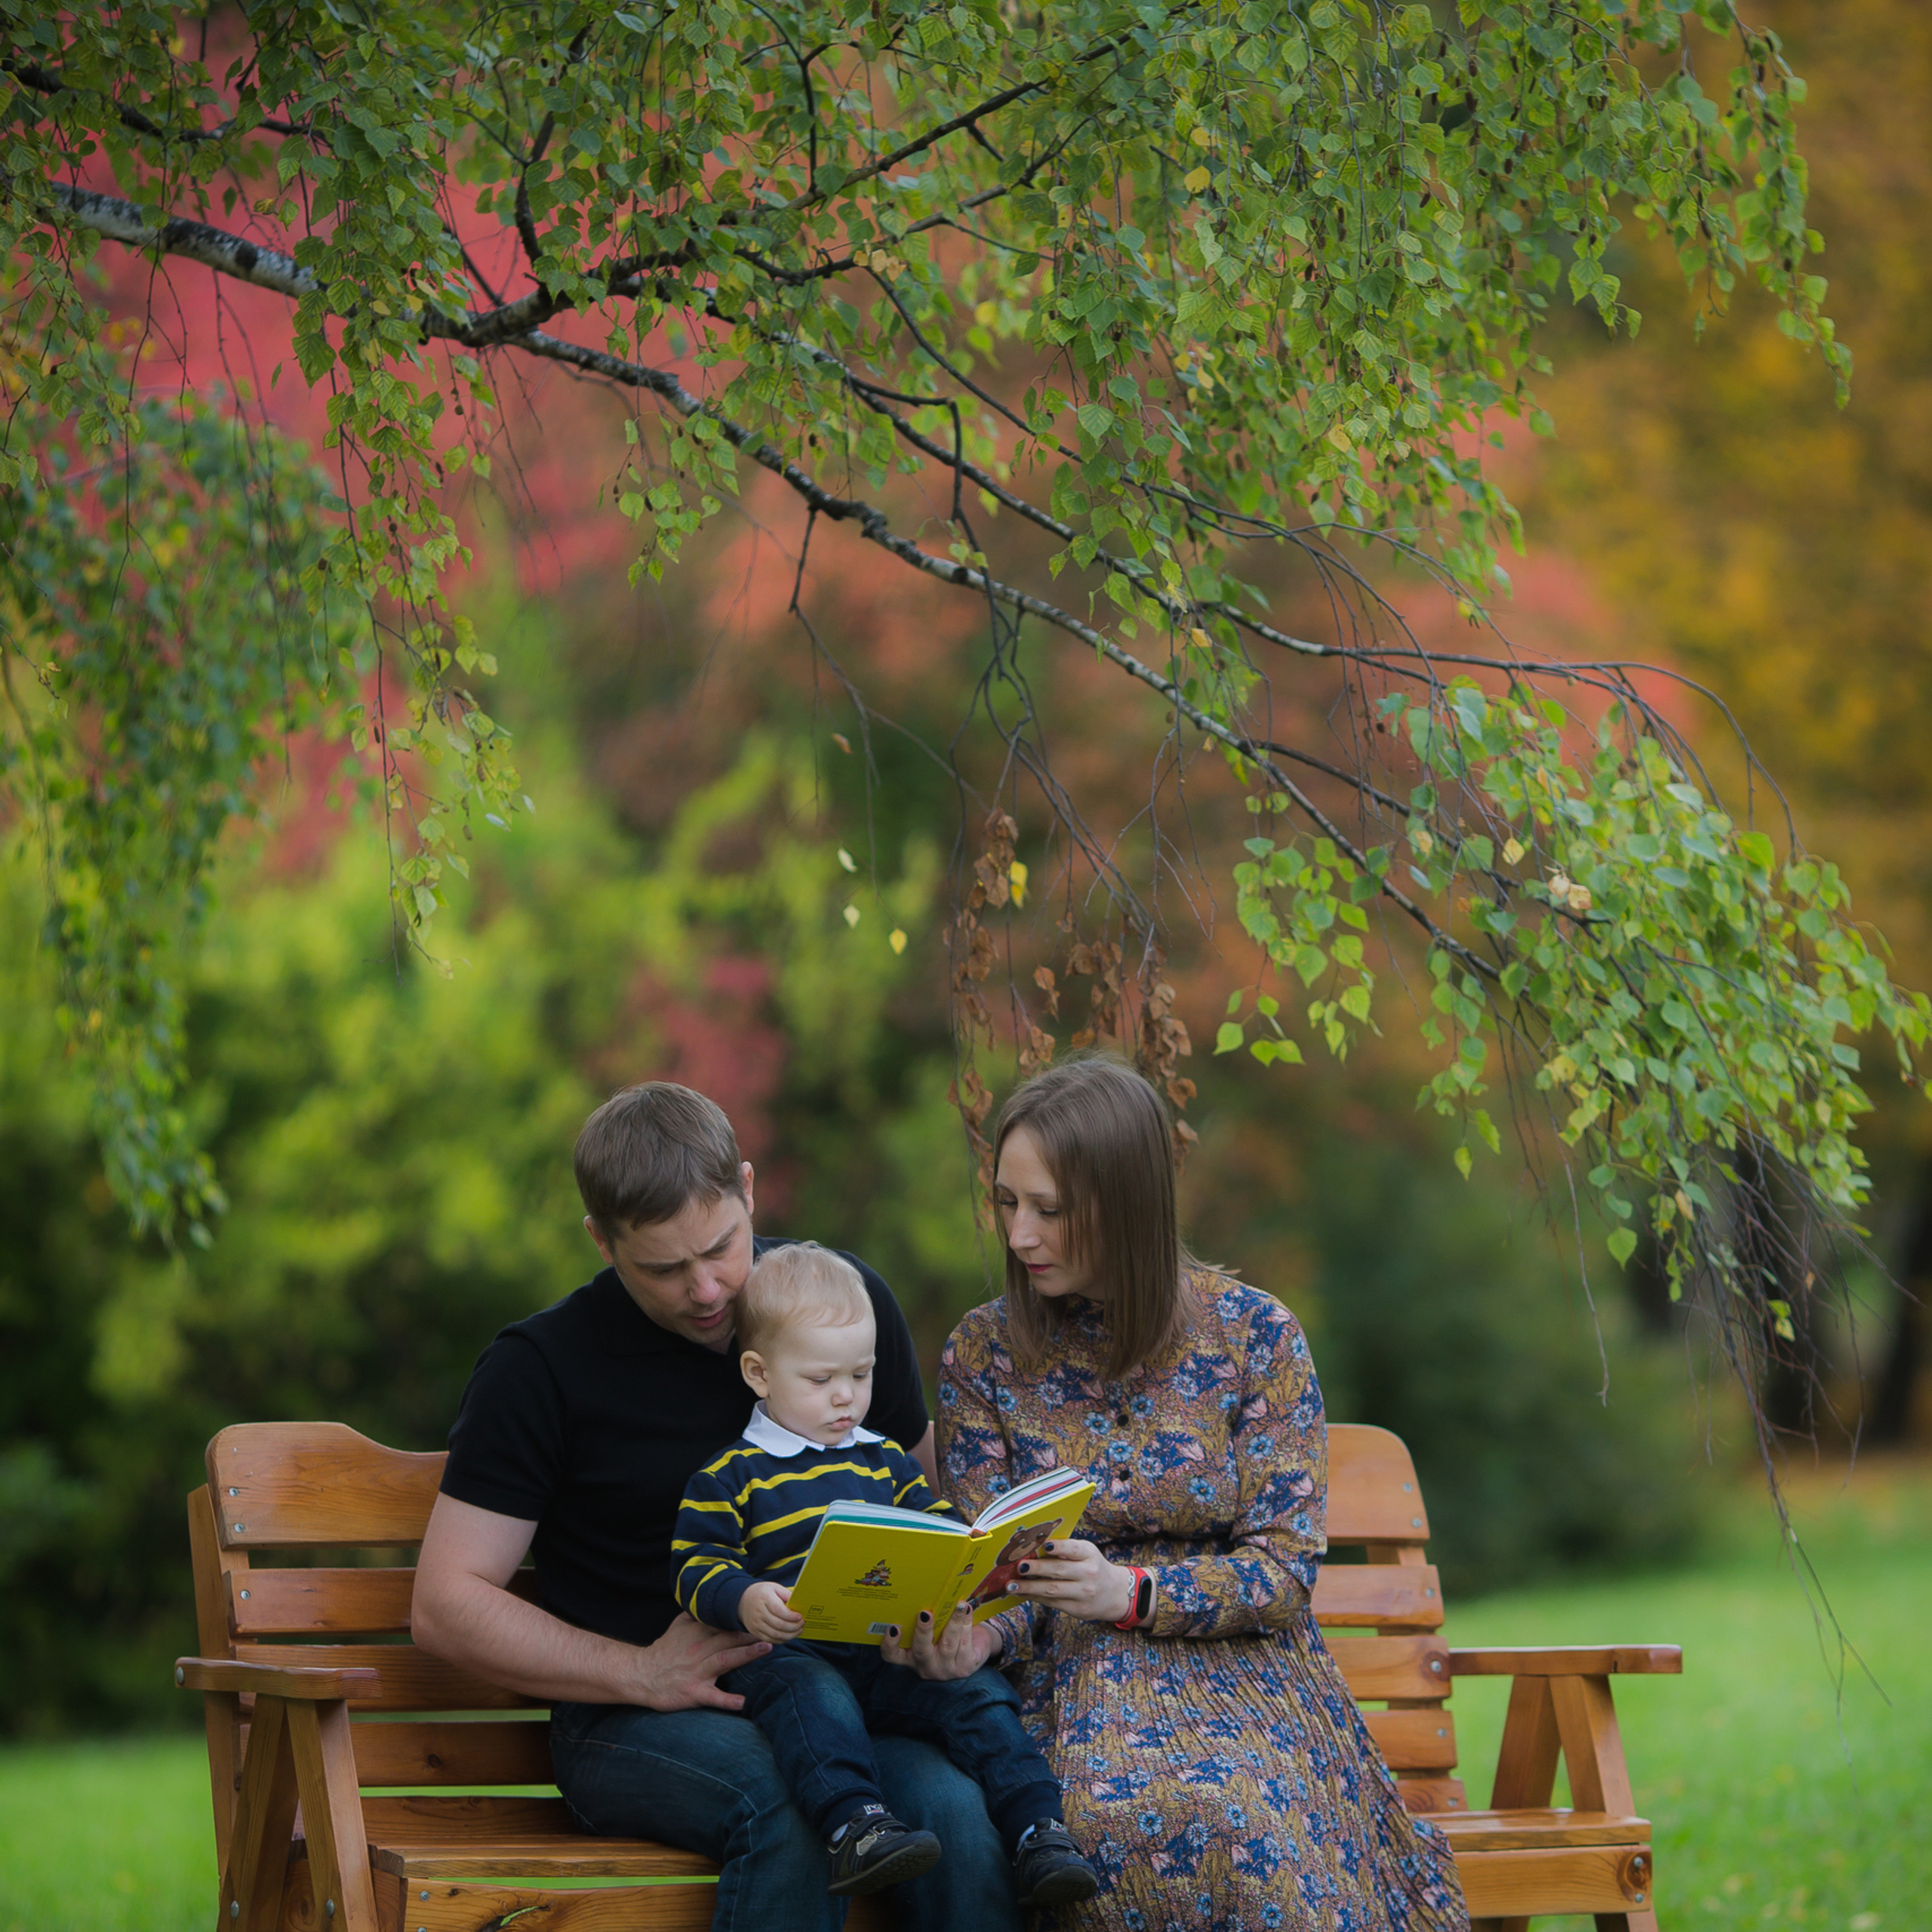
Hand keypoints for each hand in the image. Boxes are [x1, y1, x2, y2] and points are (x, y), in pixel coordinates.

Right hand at [629, 1612, 770, 1711]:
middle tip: (775, 1628)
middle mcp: (699, 1650)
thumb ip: (697, 1613)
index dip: (744, 1620)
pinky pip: (714, 1697)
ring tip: (766, 1648)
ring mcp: (697, 1672)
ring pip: (725, 1660)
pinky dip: (729, 1700)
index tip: (765, 1614)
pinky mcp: (694, 1692)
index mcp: (697, 1633)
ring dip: (747, 1655)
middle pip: (730, 1639)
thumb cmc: (664, 1651)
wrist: (642, 1676)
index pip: (725, 1624)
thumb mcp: (678, 1626)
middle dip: (752, 1634)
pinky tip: (744, 1703)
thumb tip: (712, 1599)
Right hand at [740, 1582, 804, 1643]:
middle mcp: (759, 1612)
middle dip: (793, 1627)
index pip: (778, 1610)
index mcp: (764, 1598)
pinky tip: (789, 1635)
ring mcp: (756, 1624)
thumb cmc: (762, 1593)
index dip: (791, 1616)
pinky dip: (782, 1640)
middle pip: (778, 1624)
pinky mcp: (755, 1632)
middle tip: (802, 1624)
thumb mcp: (774, 1587)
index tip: (800, 1616)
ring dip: (790, 1635)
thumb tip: (799, 1602)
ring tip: (798, 1630)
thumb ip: (786, 1594)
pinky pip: (770, 1639)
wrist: (742, 1601)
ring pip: (775, 1635)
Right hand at [880, 1602, 1002, 1679]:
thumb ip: (924, 1616)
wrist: (975, 1648)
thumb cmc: (946, 1632)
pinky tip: (967, 1610)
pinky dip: (966, 1624)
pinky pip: (965, 1644)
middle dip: (923, 1631)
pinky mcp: (965, 1667)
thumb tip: (924, 1588)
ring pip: (947, 1645)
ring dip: (952, 1622)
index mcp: (910, 1656)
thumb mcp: (932, 1628)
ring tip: (957, 1604)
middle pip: (921, 1650)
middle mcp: (926, 1665)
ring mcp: (945, 1669)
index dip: (890, 1643)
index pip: (892, 1655)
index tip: (894, 1627)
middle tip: (925, 1613)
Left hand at [1007, 1539, 1134, 1623]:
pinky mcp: (1077, 1609)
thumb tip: (1033, 1548)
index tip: (1043, 1545)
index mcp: (1090, 1554)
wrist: (1114, 1593)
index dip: (1059, 1547)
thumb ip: (1065, 1550)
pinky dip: (1035, 1597)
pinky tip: (1022, 1593)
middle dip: (1036, 1569)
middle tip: (1019, 1566)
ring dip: (1029, 1587)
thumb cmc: (1091, 1566)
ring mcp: (1084, 1593)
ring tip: (1012, 1585)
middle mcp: (1089, 1574)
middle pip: (1059, 1570)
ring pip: (1052, 1590)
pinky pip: (1052, 1602)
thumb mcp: (1086, 1553)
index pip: (1074, 1549)